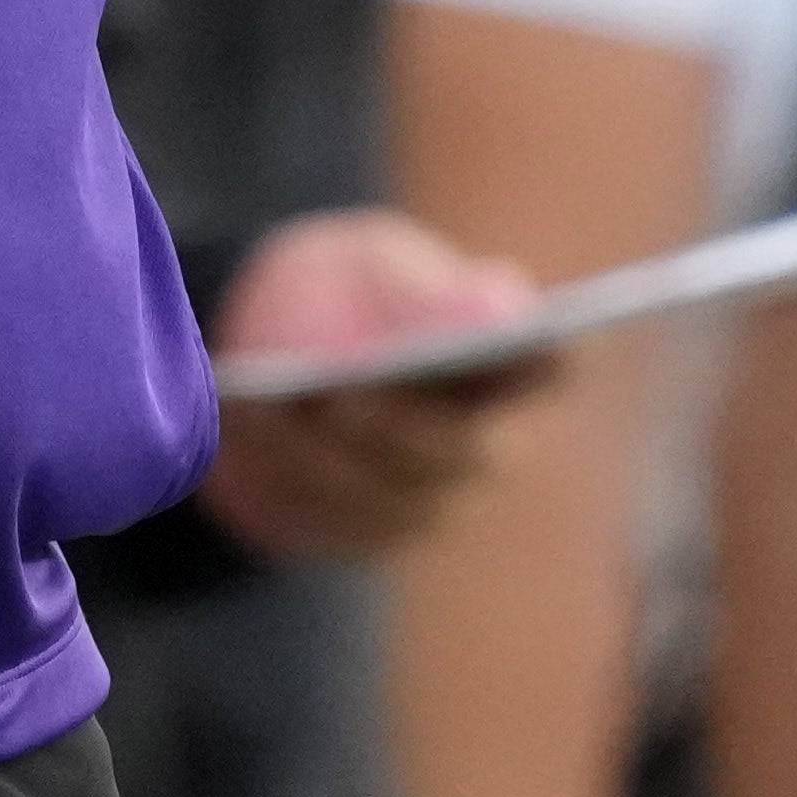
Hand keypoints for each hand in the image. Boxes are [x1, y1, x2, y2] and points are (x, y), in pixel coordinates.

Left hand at [201, 206, 547, 559]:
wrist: (257, 349)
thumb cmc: (335, 289)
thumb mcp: (366, 263)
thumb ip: (418, 287)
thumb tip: (507, 302)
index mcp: (504, 361)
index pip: (555, 362)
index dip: (555, 354)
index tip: (535, 338)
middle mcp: (482, 441)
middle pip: (465, 451)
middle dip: (402, 426)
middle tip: (342, 392)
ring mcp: (425, 499)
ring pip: (392, 500)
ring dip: (321, 453)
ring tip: (262, 405)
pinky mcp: (360, 532)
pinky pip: (329, 522)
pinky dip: (282, 473)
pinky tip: (240, 426)